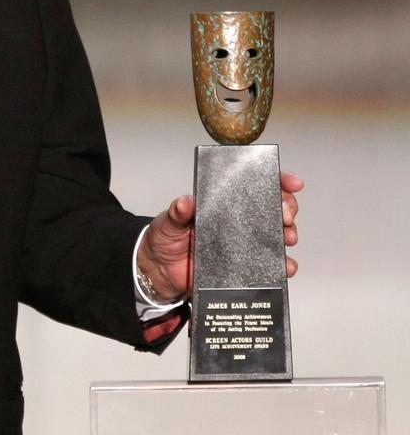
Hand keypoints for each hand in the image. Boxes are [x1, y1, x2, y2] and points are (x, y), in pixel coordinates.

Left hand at [137, 170, 303, 300]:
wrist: (161, 272)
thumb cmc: (165, 240)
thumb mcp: (168, 222)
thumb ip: (177, 213)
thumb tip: (186, 201)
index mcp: (223, 204)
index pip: (254, 185)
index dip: (277, 180)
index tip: (292, 183)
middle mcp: (238, 221)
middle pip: (274, 208)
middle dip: (287, 208)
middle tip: (285, 216)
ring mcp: (244, 243)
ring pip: (277, 235)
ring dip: (288, 235)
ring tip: (287, 238)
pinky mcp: (245, 266)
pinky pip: (270, 264)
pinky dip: (282, 265)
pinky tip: (286, 266)